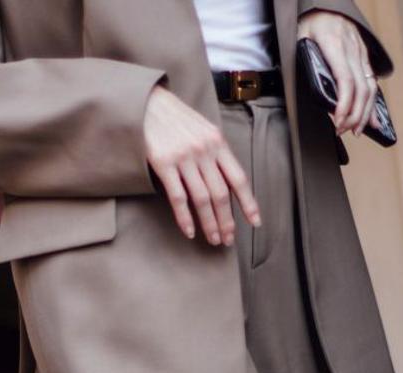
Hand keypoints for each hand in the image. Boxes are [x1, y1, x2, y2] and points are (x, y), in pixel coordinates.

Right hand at [143, 85, 260, 245]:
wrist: (148, 103)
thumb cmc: (177, 119)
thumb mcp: (204, 129)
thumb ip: (217, 153)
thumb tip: (229, 184)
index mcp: (217, 142)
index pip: (238, 178)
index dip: (248, 203)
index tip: (255, 222)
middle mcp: (204, 150)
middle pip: (221, 194)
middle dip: (227, 221)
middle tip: (228, 240)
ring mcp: (184, 157)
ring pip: (202, 199)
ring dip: (209, 223)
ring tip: (214, 240)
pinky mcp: (164, 163)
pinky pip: (178, 197)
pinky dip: (185, 217)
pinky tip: (190, 231)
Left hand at [297, 10, 377, 134]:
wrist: (322, 3)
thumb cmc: (308, 21)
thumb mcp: (299, 39)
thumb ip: (307, 65)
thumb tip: (316, 95)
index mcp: (334, 44)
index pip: (345, 81)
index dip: (344, 105)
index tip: (338, 122)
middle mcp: (352, 48)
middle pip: (361, 89)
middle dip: (354, 115)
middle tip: (343, 131)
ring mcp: (360, 51)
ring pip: (370, 87)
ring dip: (365, 113)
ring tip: (357, 130)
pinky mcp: (364, 55)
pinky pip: (372, 81)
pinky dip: (373, 103)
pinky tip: (372, 119)